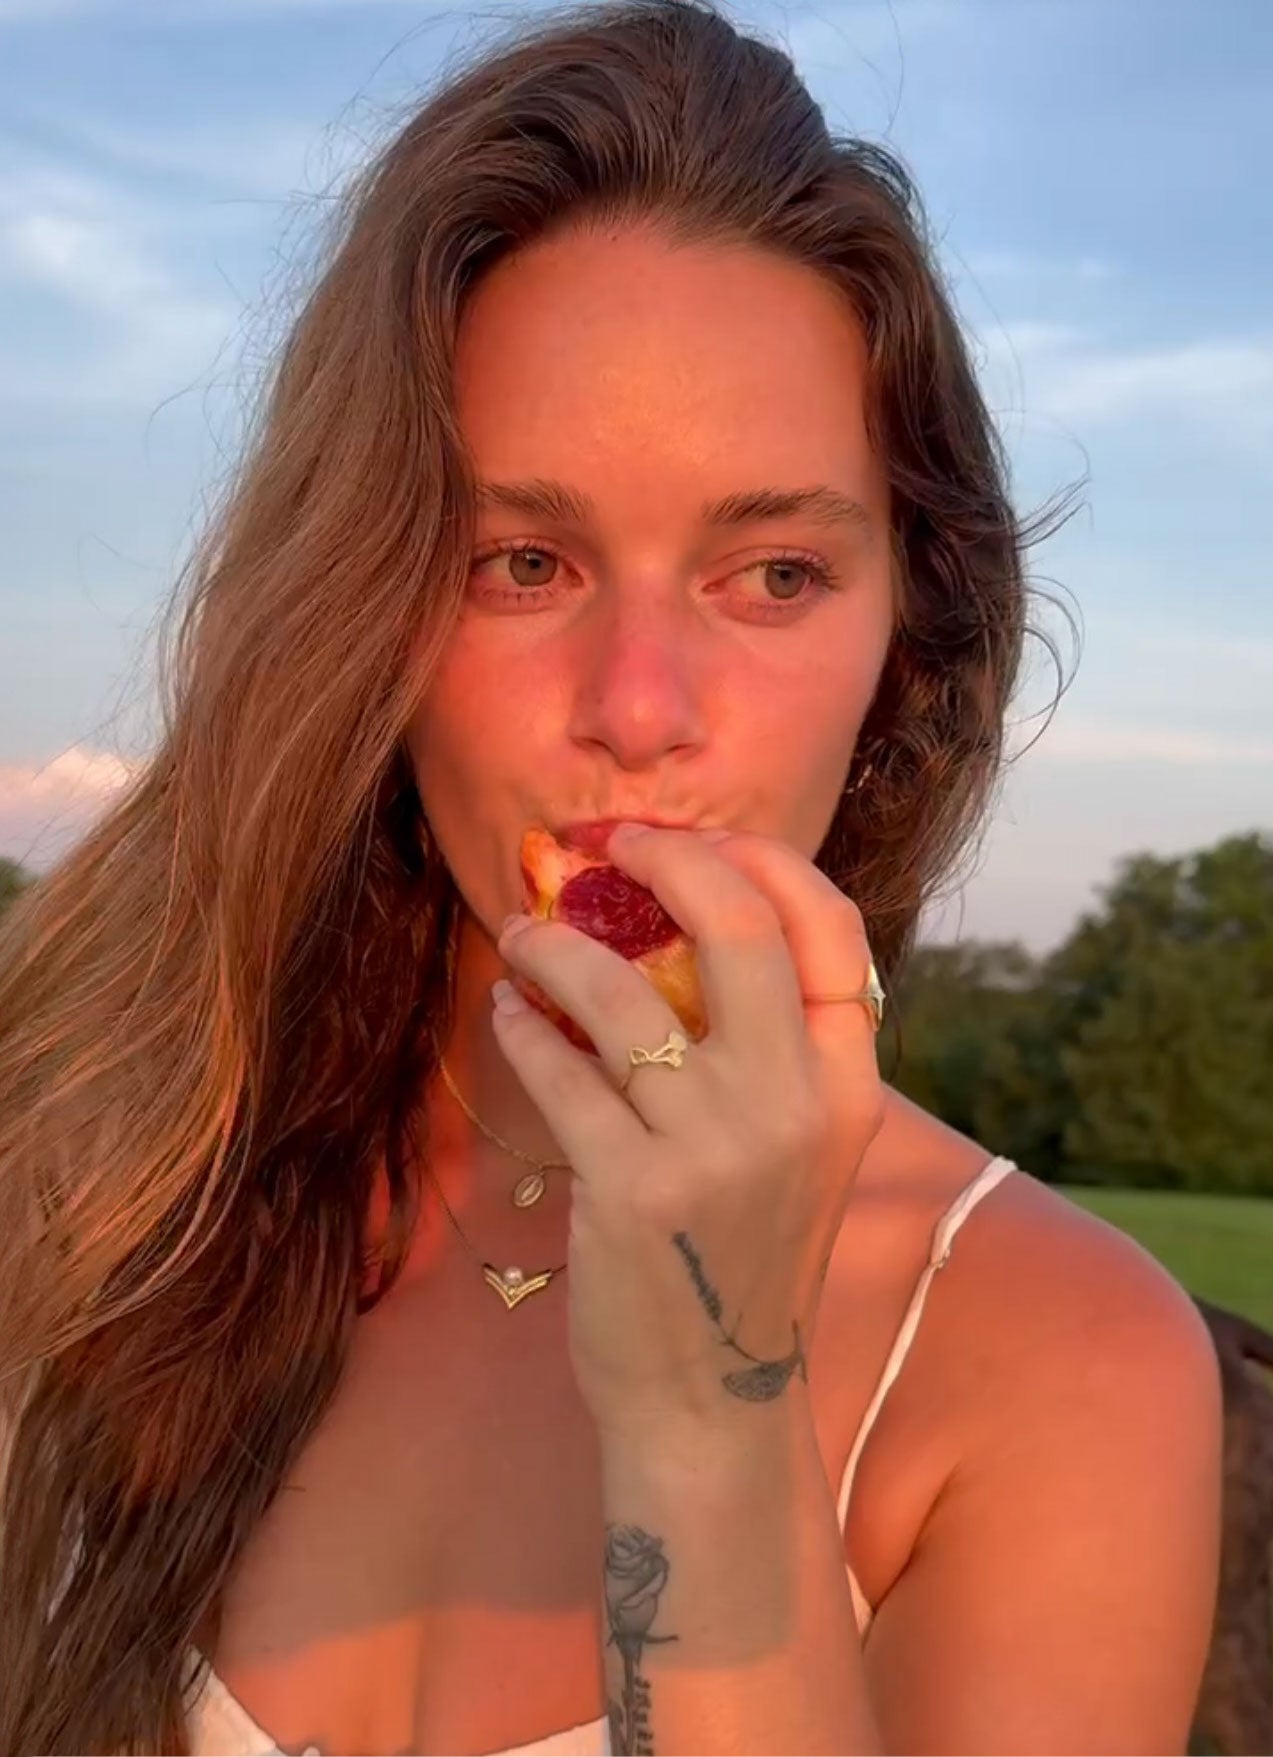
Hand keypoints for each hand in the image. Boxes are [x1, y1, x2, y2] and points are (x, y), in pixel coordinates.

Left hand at [491, 823, 884, 1441]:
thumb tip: (689, 923)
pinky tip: (509, 1013)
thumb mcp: (798, 1151)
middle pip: (736, 925)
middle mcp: (793, 1104)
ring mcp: (715, 1146)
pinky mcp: (632, 1188)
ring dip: (553, 945)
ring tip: (521, 937)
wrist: (712, 1401)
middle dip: (665, 861)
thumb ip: (773, 1049)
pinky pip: (560, 1068)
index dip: (764, 861)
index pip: (832, 930)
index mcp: (847, 1086)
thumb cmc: (743, 1257)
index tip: (697, 843)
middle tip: (610, 849)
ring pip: (620, 990)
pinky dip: (522, 1024)